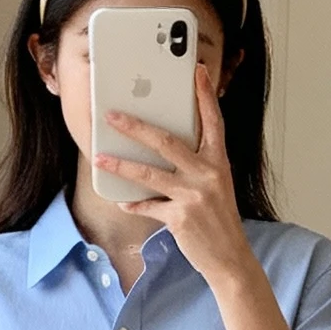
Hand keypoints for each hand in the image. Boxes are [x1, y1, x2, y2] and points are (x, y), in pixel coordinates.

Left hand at [95, 64, 251, 288]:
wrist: (230, 258)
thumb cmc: (219, 220)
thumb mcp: (217, 186)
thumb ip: (196, 166)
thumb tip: (164, 150)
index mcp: (218, 162)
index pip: (213, 122)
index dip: (205, 95)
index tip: (198, 71)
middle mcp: (207, 174)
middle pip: (166, 142)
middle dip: (136, 127)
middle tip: (114, 116)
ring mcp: (193, 196)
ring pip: (149, 174)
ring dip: (121, 165)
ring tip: (101, 157)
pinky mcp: (179, 217)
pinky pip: (148, 206)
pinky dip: (134, 204)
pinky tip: (123, 202)